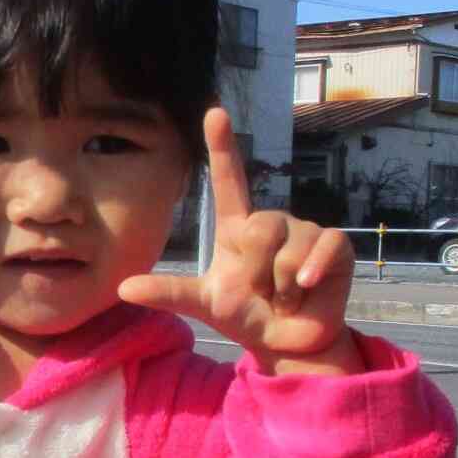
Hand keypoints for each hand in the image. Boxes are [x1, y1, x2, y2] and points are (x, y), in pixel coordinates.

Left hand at [119, 108, 362, 375]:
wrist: (286, 345)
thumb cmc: (246, 316)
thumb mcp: (204, 303)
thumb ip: (168, 292)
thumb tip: (123, 288)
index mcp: (238, 228)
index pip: (228, 180)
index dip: (222, 147)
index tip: (214, 112)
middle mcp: (271, 222)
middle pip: (258, 228)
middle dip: (257, 271)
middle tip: (262, 293)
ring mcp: (305, 231)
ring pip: (287, 247)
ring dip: (282, 285)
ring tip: (286, 296)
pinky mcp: (335, 246)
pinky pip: (322, 248)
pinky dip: (313, 274)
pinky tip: (309, 290)